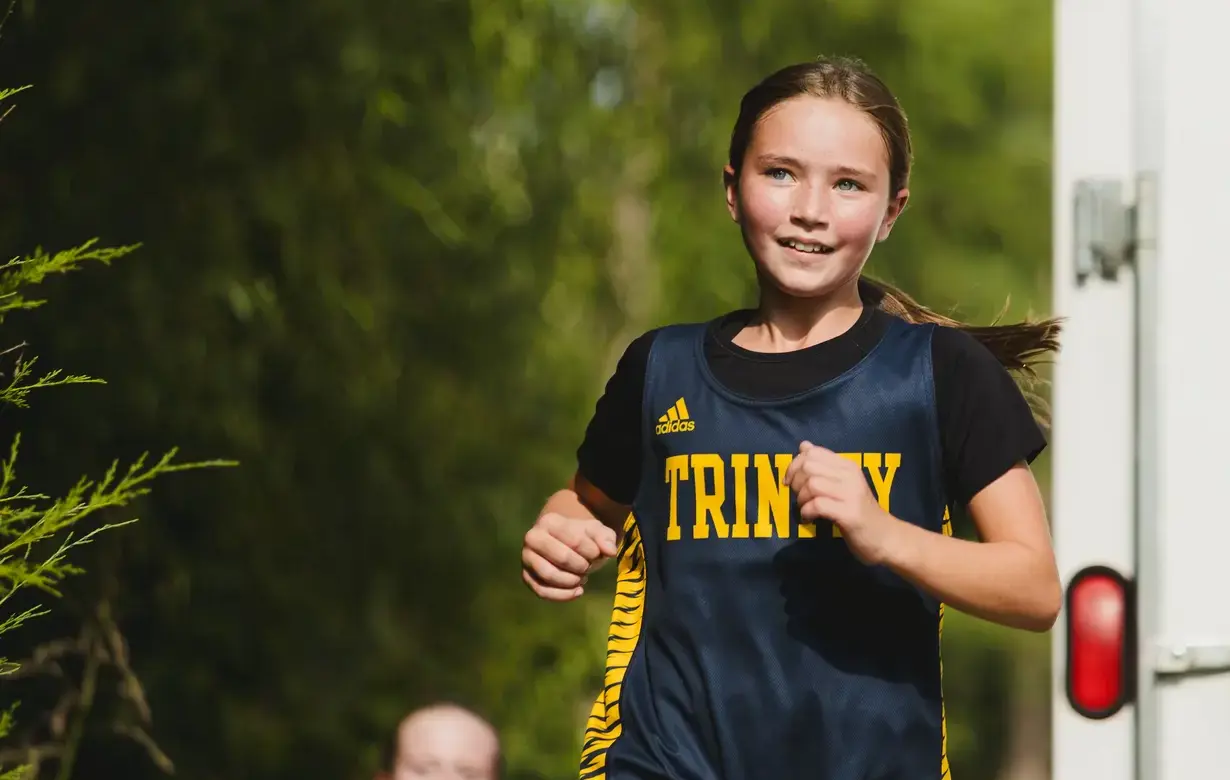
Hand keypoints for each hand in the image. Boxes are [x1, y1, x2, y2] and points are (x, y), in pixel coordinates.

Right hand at [522, 513, 618, 600]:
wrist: (564, 543)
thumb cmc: (581, 536)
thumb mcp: (597, 532)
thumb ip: (605, 538)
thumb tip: (609, 551)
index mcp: (549, 522)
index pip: (574, 540)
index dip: (592, 552)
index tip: (597, 553)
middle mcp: (532, 538)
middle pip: (562, 558)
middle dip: (581, 567)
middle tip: (588, 566)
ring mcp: (527, 558)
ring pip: (550, 576)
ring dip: (572, 581)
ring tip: (582, 578)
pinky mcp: (527, 576)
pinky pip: (542, 592)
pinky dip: (563, 595)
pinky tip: (578, 591)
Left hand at [784, 441, 900, 564]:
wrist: (886, 537)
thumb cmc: (860, 511)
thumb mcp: (843, 484)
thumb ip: (824, 466)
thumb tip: (804, 445)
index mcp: (847, 466)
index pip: (814, 452)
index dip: (795, 465)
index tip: (791, 481)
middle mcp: (850, 476)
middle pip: (809, 466)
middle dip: (796, 482)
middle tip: (799, 497)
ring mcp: (851, 494)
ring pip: (812, 484)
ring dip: (801, 498)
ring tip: (805, 508)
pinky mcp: (849, 514)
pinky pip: (818, 505)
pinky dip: (807, 512)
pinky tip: (809, 519)